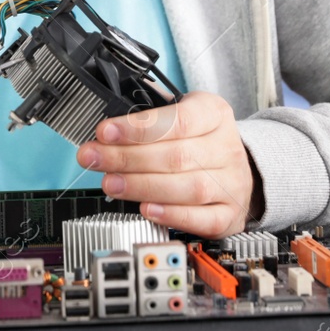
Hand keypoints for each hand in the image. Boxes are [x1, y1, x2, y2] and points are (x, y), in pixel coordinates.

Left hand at [75, 91, 263, 237]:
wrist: (234, 167)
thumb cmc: (199, 138)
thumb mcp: (180, 112)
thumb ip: (148, 118)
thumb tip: (106, 130)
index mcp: (214, 113)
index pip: (178, 119)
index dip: (138, 128)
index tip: (105, 132)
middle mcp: (226, 148)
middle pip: (177, 156)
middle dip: (127, 158)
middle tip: (95, 159)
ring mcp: (232, 183)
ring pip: (188, 188)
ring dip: (142, 187)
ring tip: (111, 183)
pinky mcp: (229, 214)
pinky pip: (202, 218)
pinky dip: (172, 215)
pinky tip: (145, 209)